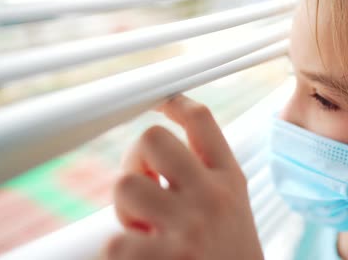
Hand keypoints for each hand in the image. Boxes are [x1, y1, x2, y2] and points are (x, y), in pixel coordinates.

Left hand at [103, 96, 262, 259]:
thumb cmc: (230, 252)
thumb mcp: (233, 204)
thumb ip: (205, 172)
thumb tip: (157, 142)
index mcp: (229, 178)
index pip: (201, 120)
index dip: (173, 102)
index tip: (159, 104)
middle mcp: (212, 196)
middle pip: (152, 139)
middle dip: (136, 159)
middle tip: (145, 185)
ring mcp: (189, 227)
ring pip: (124, 185)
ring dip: (125, 209)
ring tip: (145, 230)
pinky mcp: (167, 259)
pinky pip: (114, 242)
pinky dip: (119, 251)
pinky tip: (143, 257)